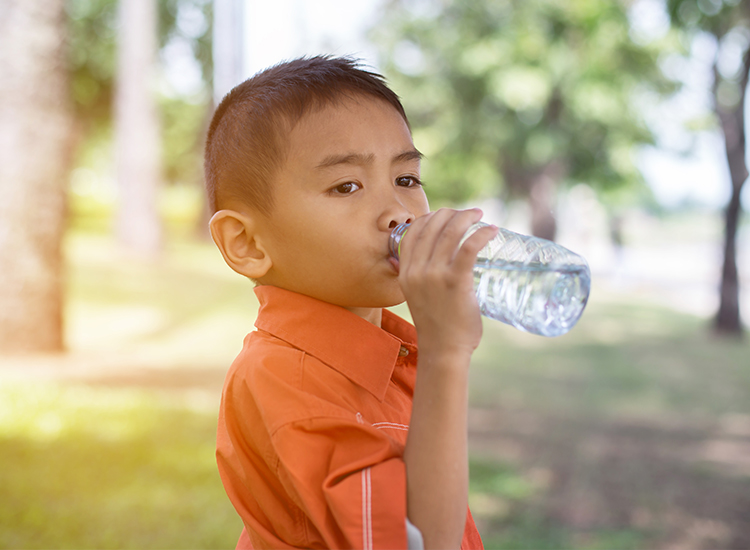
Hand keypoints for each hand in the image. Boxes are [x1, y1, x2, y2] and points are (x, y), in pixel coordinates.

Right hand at [397, 208, 498, 359]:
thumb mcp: (415, 296)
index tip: (447, 215)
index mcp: (405, 272)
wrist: (443, 350)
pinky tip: (492, 231)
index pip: (413, 231)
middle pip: (432, 226)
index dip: (431, 216)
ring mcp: (435, 275)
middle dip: (452, 213)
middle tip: (470, 214)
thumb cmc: (436, 325)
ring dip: (467, 217)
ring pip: (450, 232)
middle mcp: (416, 270)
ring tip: (481, 215)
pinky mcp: (455, 281)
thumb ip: (415, 277)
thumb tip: (410, 262)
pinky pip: (468, 248)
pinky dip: (481, 235)